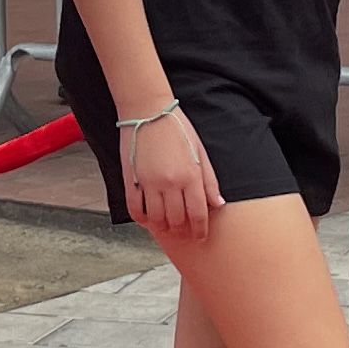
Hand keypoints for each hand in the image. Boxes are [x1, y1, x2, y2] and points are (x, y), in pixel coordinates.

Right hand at [122, 103, 221, 245]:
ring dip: (163, 227)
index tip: (200, 236)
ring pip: (157, 219)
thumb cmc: (176, 128)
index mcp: (190, 176)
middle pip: (177, 221)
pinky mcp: (131, 180)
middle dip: (182, 231)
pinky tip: (148, 218)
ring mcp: (149, 183)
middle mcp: (170, 183)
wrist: (147, 111)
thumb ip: (209, 180)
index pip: (198, 214)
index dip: (200, 230)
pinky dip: (142, 219)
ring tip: (167, 225)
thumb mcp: (199, 152)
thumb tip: (217, 204)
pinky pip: (135, 209)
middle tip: (184, 232)